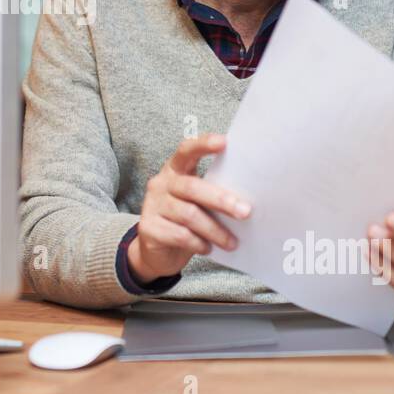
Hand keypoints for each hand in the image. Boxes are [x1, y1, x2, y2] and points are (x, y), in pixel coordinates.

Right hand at [128, 133, 250, 284]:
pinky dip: (199, 243)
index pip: (186, 151)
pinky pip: (180, 235)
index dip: (203, 145)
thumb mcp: (197, 203)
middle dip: (221, 200)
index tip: (224, 142)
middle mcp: (160, 183)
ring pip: (189, 215)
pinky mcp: (148, 228)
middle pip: (192, 187)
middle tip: (245, 212)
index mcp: (174, 170)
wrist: (156, 252)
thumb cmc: (184, 222)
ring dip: (215, 231)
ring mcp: (151, 205)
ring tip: (232, 242)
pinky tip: (207, 248)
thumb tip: (245, 202)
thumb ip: (211, 196)